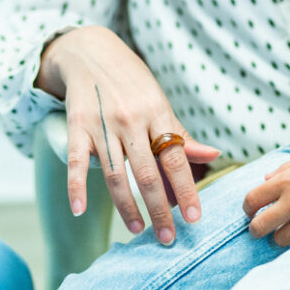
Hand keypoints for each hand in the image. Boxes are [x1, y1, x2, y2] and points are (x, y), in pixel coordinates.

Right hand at [43, 27, 221, 245]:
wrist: (90, 51)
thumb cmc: (131, 82)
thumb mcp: (160, 102)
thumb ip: (181, 134)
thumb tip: (214, 156)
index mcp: (157, 112)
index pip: (176, 158)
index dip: (187, 189)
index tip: (194, 219)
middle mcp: (130, 119)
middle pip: (147, 172)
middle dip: (159, 209)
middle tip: (167, 238)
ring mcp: (101, 123)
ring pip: (115, 174)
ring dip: (127, 207)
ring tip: (138, 229)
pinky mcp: (76, 126)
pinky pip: (76, 162)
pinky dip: (76, 188)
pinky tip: (79, 211)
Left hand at [241, 149, 289, 246]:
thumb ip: (282, 170)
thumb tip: (265, 180)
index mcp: (285, 182)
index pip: (251, 200)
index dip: (247, 207)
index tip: (251, 209)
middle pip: (259, 227)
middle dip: (255, 229)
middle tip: (259, 225)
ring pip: (279, 240)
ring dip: (277, 235)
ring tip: (283, 227)